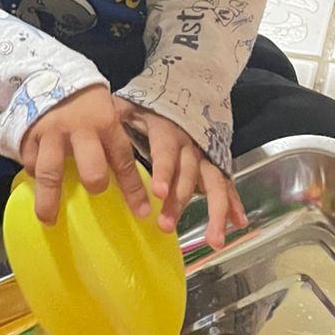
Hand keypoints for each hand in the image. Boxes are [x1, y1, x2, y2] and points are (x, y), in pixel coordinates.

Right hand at [20, 86, 150, 227]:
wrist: (53, 75)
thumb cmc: (86, 105)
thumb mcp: (106, 117)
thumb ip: (113, 145)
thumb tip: (129, 187)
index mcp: (106, 124)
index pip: (124, 161)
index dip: (133, 189)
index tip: (143, 212)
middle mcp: (80, 130)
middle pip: (91, 168)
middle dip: (96, 183)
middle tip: (95, 192)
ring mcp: (52, 134)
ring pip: (51, 172)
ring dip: (49, 199)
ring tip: (48, 219)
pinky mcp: (29, 136)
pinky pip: (31, 164)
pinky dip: (34, 176)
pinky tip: (37, 185)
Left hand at [115, 98, 247, 250]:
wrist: (178, 95)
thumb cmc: (145, 109)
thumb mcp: (128, 108)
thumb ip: (116, 119)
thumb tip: (96, 132)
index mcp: (167, 130)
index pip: (165, 151)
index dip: (164, 171)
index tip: (158, 192)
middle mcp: (190, 145)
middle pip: (188, 174)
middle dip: (179, 202)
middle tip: (166, 226)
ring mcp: (204, 157)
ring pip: (214, 183)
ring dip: (215, 211)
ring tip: (214, 239)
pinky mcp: (212, 167)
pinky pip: (226, 185)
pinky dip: (234, 204)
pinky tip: (237, 224)